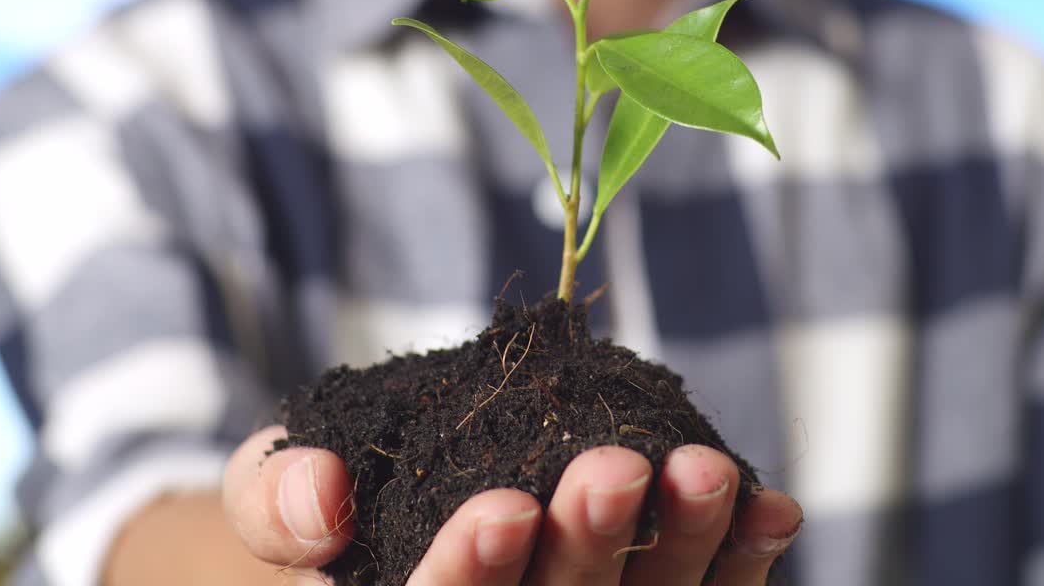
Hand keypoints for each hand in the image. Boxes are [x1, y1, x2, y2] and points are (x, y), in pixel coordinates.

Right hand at [223, 425, 802, 584]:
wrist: (393, 498)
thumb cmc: (334, 495)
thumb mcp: (273, 482)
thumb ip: (279, 498)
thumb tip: (322, 502)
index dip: (469, 578)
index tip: (501, 508)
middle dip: (587, 549)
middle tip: (614, 469)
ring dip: (682, 546)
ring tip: (706, 471)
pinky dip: (738, 559)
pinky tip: (770, 506)